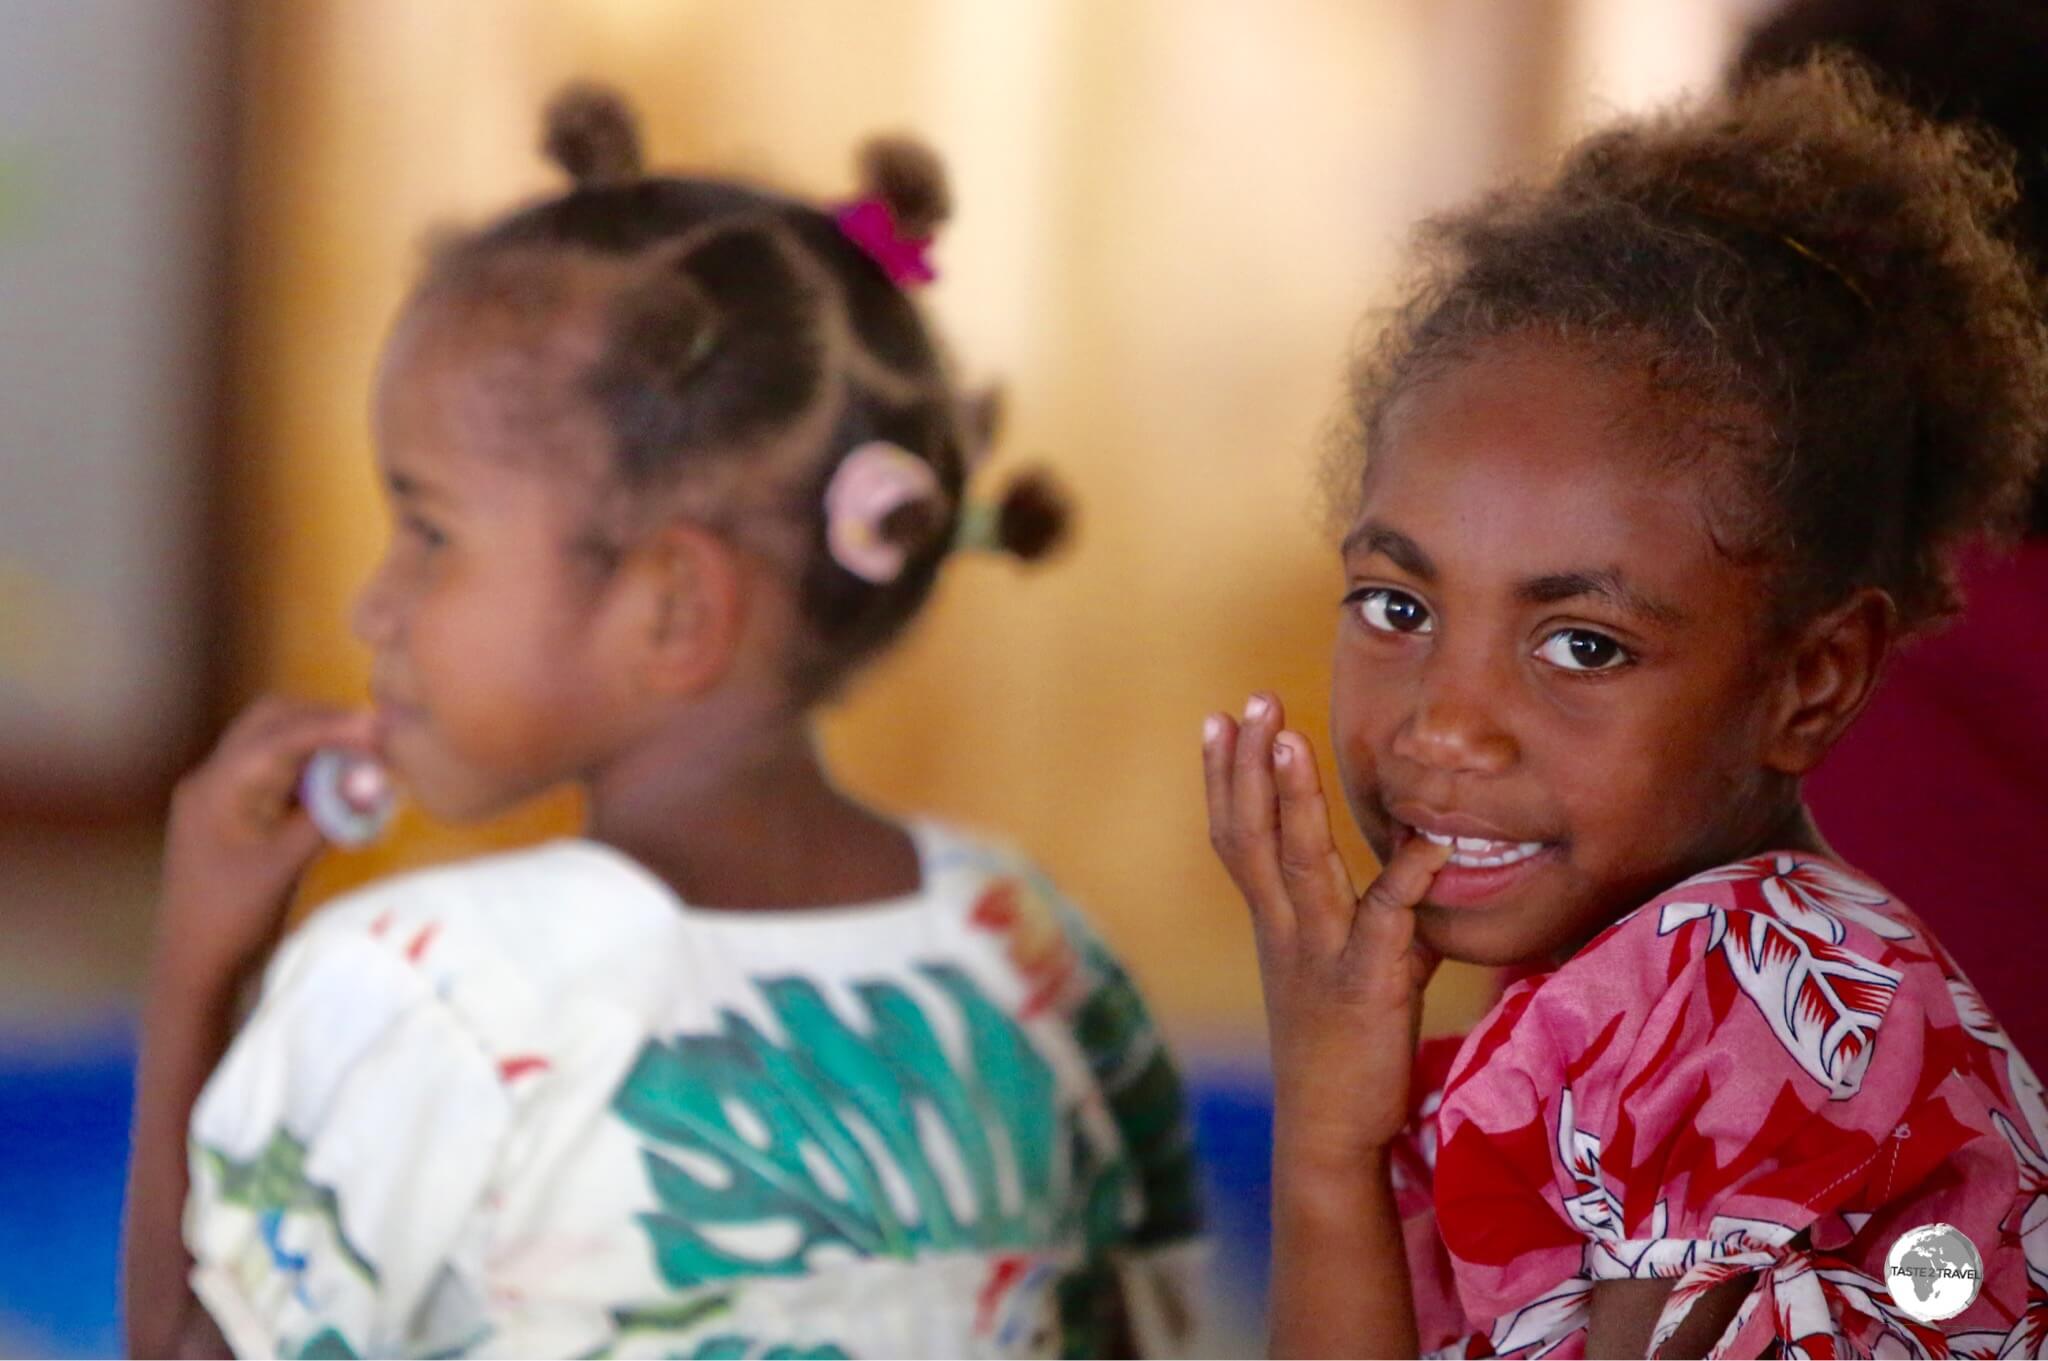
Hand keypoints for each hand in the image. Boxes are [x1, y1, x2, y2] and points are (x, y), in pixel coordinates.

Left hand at [156, 697, 380, 986]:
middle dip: (324, 722)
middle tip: (375, 736)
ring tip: (367, 761)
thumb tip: (378, 776)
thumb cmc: (231, 922)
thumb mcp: (284, 867)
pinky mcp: (238, 814)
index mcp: (214, 788)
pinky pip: (279, 775)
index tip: (378, 726)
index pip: (277, 736)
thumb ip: (329, 816)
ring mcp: (223, 796)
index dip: (331, 726)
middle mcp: (213, 780)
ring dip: (321, 746)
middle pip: (272, 723)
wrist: (195, 968)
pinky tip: (344, 789)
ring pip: (277, 745)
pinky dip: (314, 773)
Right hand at [1203, 692, 1451, 1156]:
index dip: (1228, 777)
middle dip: (1250, 765)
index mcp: (1277, 923)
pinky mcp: (1368, 983)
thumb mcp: (1352, 969)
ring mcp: (1322, 954)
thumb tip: (1414, 873)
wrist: (1329, 1132)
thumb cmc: (1342, 1052)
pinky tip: (1429, 842)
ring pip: (1299, 862)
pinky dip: (1408, 879)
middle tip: (1249, 703)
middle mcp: (1288, 929)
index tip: (1221, 720)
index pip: (1239, 836)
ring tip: (1289, 741)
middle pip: (1254, 834)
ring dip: (1292, 798)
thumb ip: (1378, 918)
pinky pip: (1388, 921)